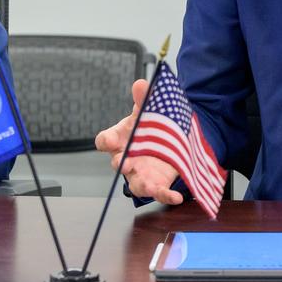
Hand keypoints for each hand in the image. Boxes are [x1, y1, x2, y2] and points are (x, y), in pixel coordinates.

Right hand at [92, 78, 182, 204]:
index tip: (109, 140)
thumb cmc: (151, 126)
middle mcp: (127, 158)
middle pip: (117, 163)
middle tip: (123, 162)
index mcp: (120, 138)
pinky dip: (166, 196)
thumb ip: (144, 99)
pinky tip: (176, 197)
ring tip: (149, 185)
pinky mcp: (156, 183)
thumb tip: (141, 84)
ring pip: (135, 183)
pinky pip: (158, 192)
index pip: (105, 140)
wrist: (171, 138)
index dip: (106, 141)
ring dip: (141, 184)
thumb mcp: (148, 111)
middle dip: (119, 163)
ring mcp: (140, 172)